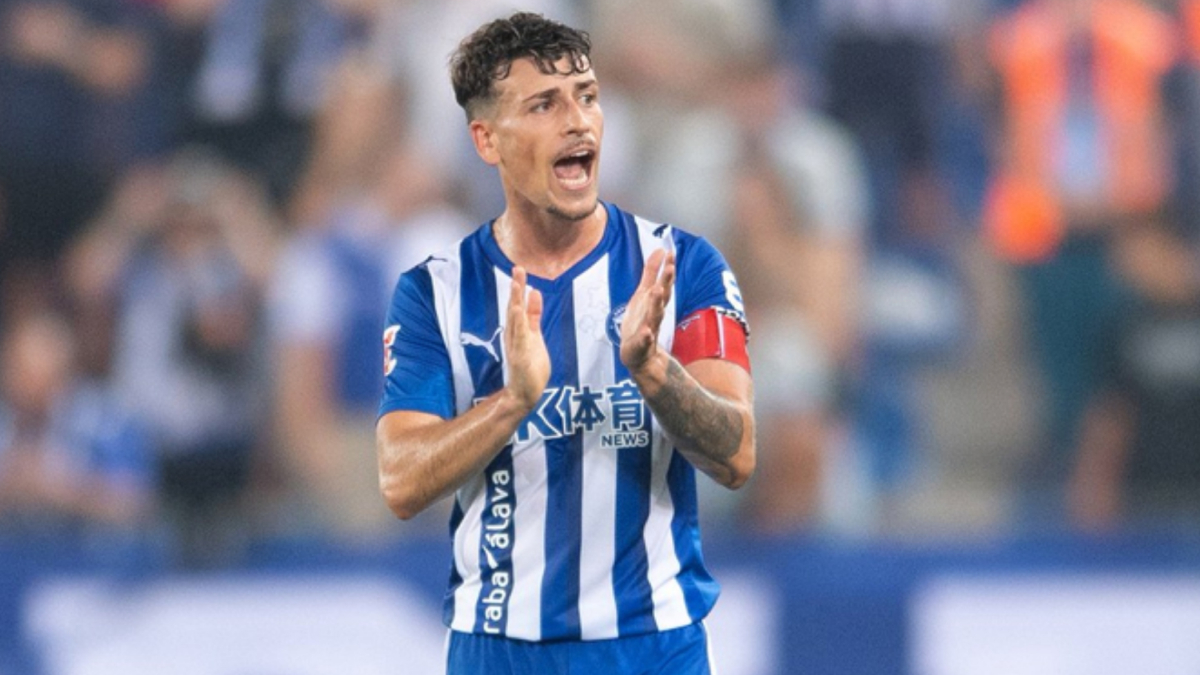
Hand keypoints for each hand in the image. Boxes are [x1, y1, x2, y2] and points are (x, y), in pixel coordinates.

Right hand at [503, 266, 550, 410]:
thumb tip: (535, 292)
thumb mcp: (535, 335)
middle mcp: (514, 334)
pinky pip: (518, 338)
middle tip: (517, 268)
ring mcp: (516, 345)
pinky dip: (517, 324)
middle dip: (516, 288)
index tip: (519, 268)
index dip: (518, 286)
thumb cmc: (530, 364)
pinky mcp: (519, 356)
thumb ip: (534, 315)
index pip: (517, 304)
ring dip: (515, 301)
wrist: (524, 393)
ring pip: (515, 320)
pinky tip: (517, 311)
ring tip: (517, 284)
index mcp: (518, 329)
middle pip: (514, 307)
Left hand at [620, 248, 674, 375]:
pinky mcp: (640, 345)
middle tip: (670, 267)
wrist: (639, 355)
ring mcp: (648, 329)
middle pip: (662, 296)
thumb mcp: (644, 294)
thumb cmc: (641, 321)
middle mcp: (654, 314)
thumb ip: (651, 273)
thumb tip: (661, 249)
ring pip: (655, 315)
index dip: (667, 268)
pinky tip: (647, 332)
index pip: (664, 283)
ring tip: (658, 291)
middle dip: (666, 281)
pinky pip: (644, 340)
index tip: (671, 252)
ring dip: (657, 304)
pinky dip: (646, 336)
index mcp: (655, 302)